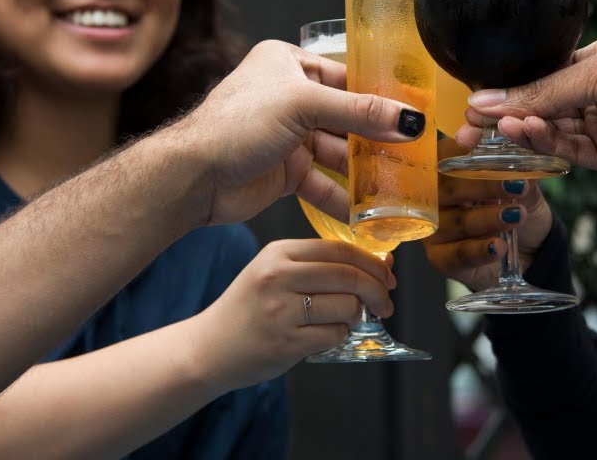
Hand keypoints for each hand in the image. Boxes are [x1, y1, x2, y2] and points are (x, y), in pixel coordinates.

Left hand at [171, 40, 425, 225]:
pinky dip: (344, 197)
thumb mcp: (302, 105)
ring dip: (364, 171)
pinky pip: (324, 182)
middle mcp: (290, 97)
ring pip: (339, 152)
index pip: (347, 76)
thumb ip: (358, 112)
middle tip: (415, 154)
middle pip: (347, 117)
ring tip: (398, 186)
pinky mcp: (286, 171)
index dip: (381, 95)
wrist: (193, 177)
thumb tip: (408, 119)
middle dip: (377, 138)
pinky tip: (367, 212)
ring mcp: (289, 136)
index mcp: (288, 63)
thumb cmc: (235, 124)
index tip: (415, 112)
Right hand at [185, 239, 396, 388]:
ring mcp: (280, 310)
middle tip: (385, 303)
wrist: (209, 348)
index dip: (372, 262)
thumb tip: (382, 263)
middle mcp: (278, 276)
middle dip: (378, 290)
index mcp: (278, 253)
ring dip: (356, 316)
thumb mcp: (275, 272)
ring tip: (343, 320)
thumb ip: (322, 266)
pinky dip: (339, 336)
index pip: (339, 249)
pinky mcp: (285, 342)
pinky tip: (324, 335)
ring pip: (347, 307)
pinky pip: (334, 335)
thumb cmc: (249, 309)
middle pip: (349, 275)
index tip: (387, 275)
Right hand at [422, 136, 554, 290]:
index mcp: (450, 170)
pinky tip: (499, 246)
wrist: (530, 248)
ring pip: (455, 221)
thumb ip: (520, 170)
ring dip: (487, 218)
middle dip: (484, 186)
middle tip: (517, 187)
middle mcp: (435, 198)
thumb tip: (521, 156)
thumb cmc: (517, 206)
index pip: (447, 155)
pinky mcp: (440, 259)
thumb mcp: (524, 184)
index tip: (485, 148)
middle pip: (448, 188)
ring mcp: (435, 229)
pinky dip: (480, 250)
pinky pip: (456, 254)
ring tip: (517, 216)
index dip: (462, 150)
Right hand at [459, 29, 596, 183]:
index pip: (540, 73)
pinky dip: (545, 144)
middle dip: (506, 114)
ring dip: (524, 128)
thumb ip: (540, 92)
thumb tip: (485, 100)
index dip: (507, 88)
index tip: (472, 101)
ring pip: (550, 130)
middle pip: (540, 104)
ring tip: (502, 126)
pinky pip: (568, 152)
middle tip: (469, 126)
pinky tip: (525, 134)